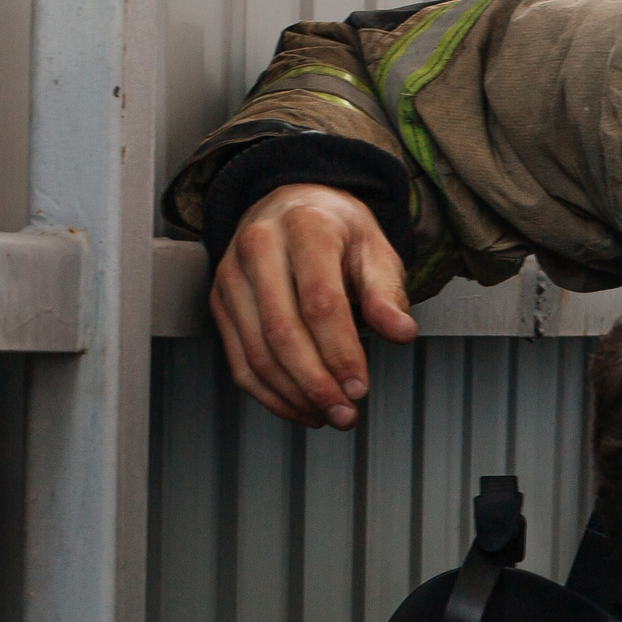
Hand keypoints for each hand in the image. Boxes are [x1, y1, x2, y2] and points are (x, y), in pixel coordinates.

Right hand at [209, 182, 418, 428]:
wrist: (292, 205)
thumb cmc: (338, 233)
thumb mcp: (375, 251)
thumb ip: (386, 293)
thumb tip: (401, 333)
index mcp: (305, 227)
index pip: (320, 302)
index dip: (340, 352)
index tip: (360, 389)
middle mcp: (258, 246)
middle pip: (282, 330)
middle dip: (316, 383)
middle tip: (346, 414)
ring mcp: (231, 275)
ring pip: (256, 351)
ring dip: (294, 395)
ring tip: (329, 416)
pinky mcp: (220, 302)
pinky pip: (238, 360)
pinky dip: (269, 394)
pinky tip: (301, 409)